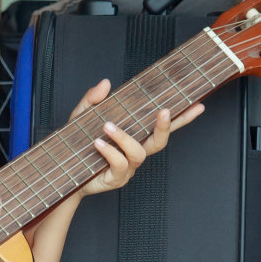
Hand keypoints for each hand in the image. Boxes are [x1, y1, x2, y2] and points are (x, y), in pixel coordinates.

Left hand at [69, 79, 202, 198]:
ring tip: (107, 126)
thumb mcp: (82, 116)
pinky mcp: (117, 178)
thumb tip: (107, 83)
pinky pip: (120, 163)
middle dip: (166, 126)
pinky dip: (109, 151)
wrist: (63, 172)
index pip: (163, 126)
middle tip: (164, 111)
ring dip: (124, 137)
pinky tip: (98, 143)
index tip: (198, 104)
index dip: (182, 117)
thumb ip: (93, 99)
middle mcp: (135, 151)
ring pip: (138, 152)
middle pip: (160, 141)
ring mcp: (128, 167)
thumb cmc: (77, 145)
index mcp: (135, 135)